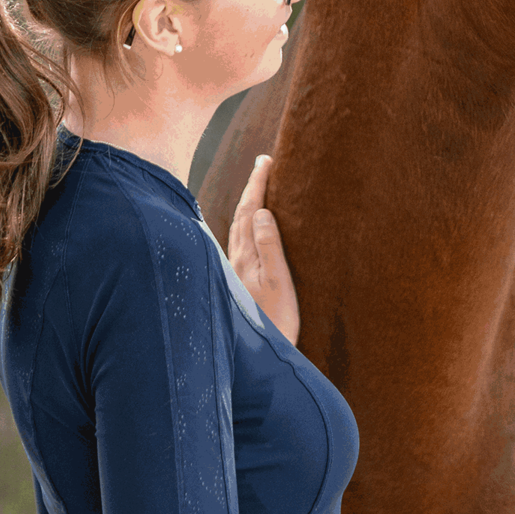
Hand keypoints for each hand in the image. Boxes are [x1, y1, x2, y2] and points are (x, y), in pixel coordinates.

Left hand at [228, 155, 300, 343]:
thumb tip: (263, 211)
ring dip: (249, 204)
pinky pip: (240, 241)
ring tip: (259, 188)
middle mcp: (236, 260)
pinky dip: (247, 223)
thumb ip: (270, 246)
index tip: (267, 159)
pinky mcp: (239, 282)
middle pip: (242, 215)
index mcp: (245, 256)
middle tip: (264, 164)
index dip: (258, 183)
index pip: (251, 209)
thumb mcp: (279, 282)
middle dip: (252, 188)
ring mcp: (235, 271)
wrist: (260, 354)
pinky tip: (251, 228)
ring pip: (238, 227)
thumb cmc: (276, 320)